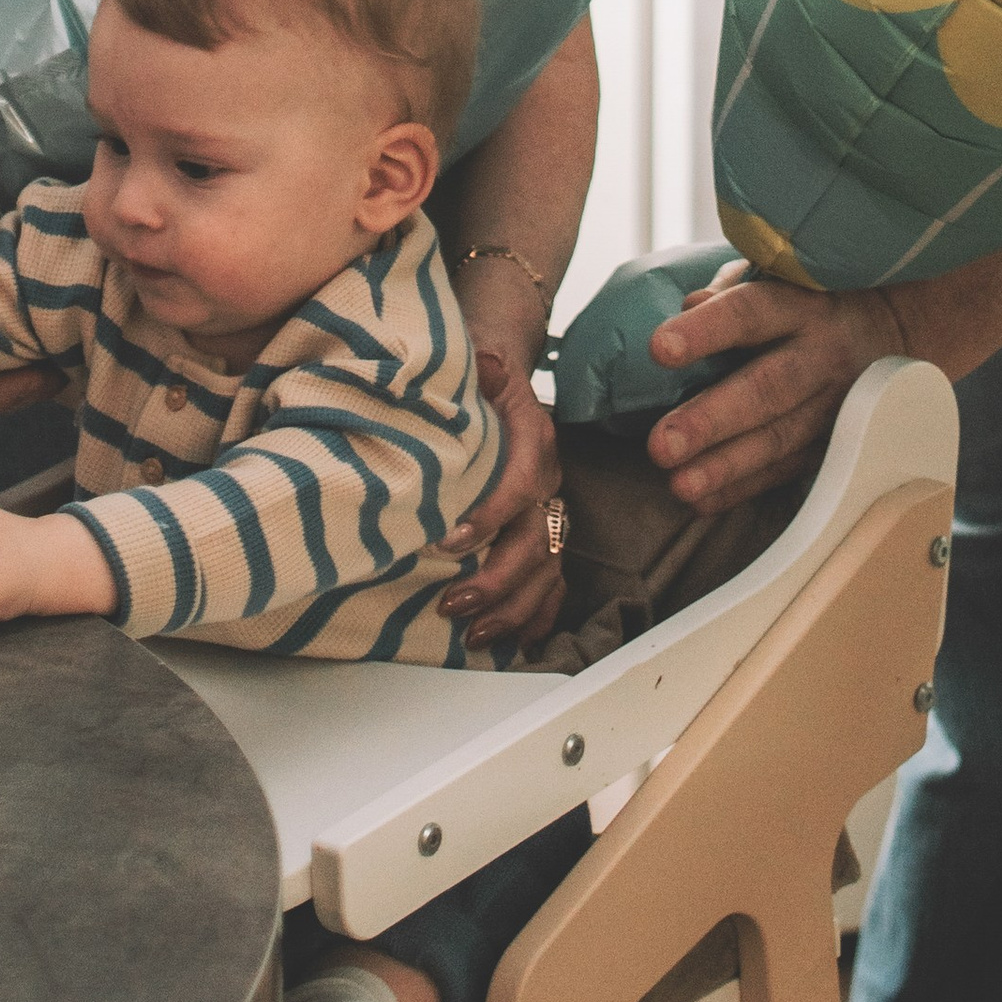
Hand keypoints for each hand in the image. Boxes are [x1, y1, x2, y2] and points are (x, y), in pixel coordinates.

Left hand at [441, 348, 569, 649]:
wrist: (500, 360)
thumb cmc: (477, 366)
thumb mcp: (472, 357)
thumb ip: (475, 369)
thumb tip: (471, 367)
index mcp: (532, 436)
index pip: (520, 484)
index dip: (490, 517)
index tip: (448, 542)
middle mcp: (546, 475)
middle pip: (536, 539)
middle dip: (497, 580)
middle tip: (452, 605)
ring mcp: (549, 504)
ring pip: (548, 567)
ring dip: (514, 607)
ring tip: (475, 634)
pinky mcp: (544, 523)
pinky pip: (553, 576)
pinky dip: (539, 613)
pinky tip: (520, 644)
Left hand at [645, 276, 908, 507]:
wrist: (894, 330)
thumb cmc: (810, 301)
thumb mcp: (780, 277)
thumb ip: (731, 289)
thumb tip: (689, 303)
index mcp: (800, 306)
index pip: (749, 313)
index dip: (706, 331)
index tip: (659, 348)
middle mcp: (821, 357)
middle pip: (766, 390)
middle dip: (712, 420)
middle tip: (661, 444)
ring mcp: (834, 405)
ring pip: (779, 439)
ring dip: (726, 467)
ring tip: (679, 484)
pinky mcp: (836, 442)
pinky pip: (787, 470)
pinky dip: (743, 488)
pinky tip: (702, 500)